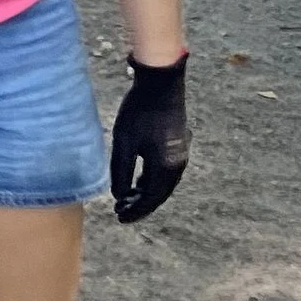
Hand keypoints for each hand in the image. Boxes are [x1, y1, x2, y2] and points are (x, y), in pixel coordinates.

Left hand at [109, 52, 188, 222]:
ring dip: (145, 192)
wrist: (161, 83)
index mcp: (167, 168)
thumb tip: (119, 196)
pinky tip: (138, 179)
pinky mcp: (178, 142)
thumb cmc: (139, 112)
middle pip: (159, 193)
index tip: (119, 218)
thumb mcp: (124, 144)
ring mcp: (181, 153)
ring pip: (163, 182)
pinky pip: (165, 169)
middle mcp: (179, 164)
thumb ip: (121, 173)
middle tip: (120, 212)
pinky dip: (151, 178)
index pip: (151, 199)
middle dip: (140, 205)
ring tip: (126, 199)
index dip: (135, 211)